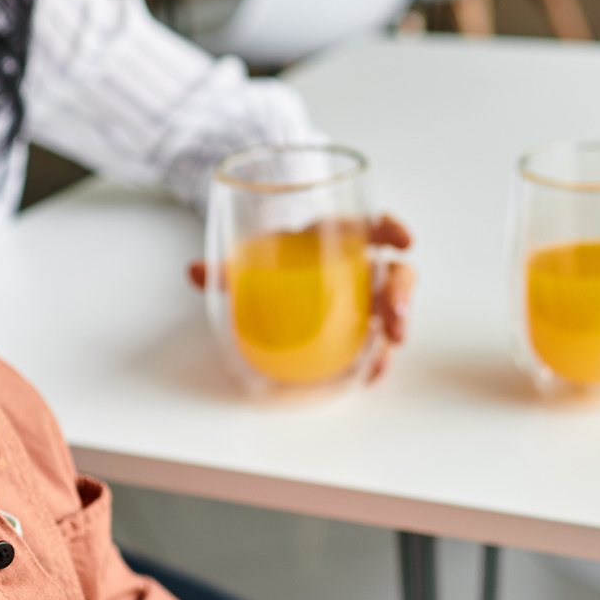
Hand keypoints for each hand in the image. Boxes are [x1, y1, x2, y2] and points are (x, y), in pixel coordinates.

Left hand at [186, 213, 415, 382]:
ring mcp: (365, 298)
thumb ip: (229, 268)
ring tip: (390, 347)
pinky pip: (374, 341)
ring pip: (394, 309)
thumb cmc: (275, 258)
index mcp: (341, 236)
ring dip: (396, 327)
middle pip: (395, 272)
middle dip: (402, 293)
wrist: (273, 277)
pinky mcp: (360, 327)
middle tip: (396, 317)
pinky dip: (374, 358)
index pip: (376, 225)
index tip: (405, 242)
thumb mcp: (255, 257)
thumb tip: (193, 271)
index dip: (393, 230)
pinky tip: (369, 374)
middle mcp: (361, 265)